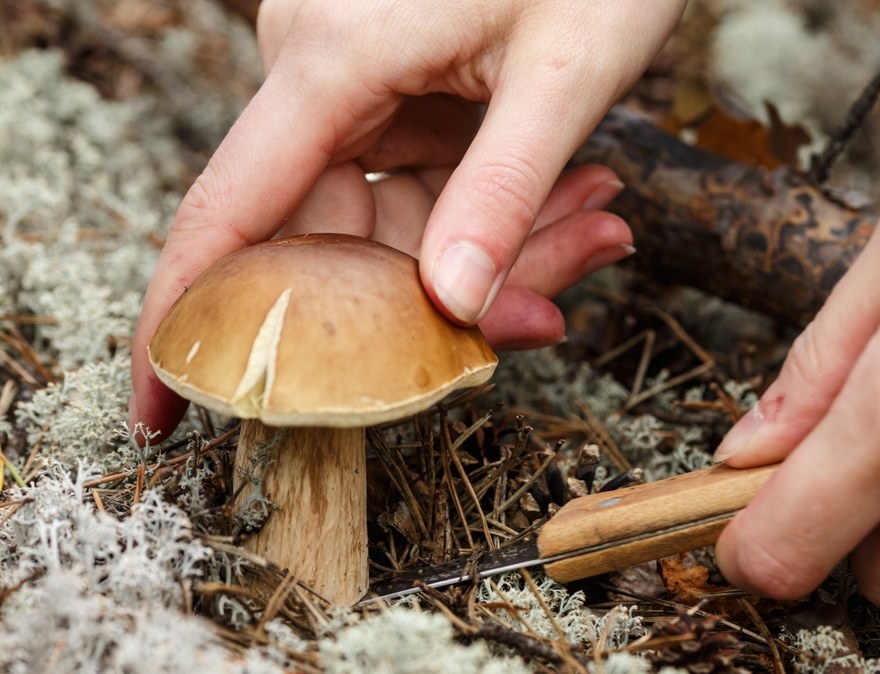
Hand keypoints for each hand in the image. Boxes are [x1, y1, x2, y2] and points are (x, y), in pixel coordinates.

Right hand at [129, 0, 684, 437]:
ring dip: (493, 247)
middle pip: (344, 234)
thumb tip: (453, 308)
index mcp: (331, 57)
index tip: (163, 408)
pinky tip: (577, 199)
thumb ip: (505, 193)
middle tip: (550, 311)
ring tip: (598, 230)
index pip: (232, 211)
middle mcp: (320, 67)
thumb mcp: (566, 73)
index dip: (189, 319)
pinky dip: (491, 208)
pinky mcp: (394, 78)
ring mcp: (355, 74)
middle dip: (446, 295)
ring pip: (395, 215)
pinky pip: (422, 176)